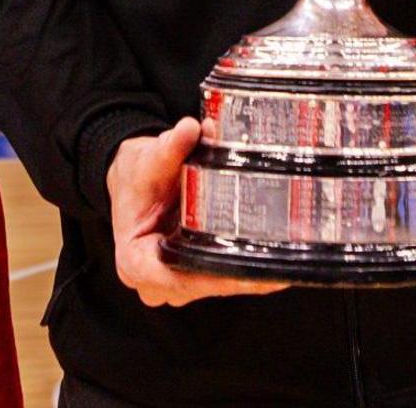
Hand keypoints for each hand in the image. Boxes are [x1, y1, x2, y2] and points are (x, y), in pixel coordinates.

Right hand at [107, 119, 289, 308]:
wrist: (133, 179)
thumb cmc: (136, 175)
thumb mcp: (149, 159)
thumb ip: (170, 147)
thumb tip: (192, 129)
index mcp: (134, 259)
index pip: (176, 279)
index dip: (216, 280)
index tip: (250, 276)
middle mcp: (151, 279)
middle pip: (199, 286)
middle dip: (238, 279)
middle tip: (278, 273)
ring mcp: (170, 281)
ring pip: (210, 285)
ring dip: (243, 277)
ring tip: (282, 267)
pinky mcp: (187, 274)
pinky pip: (215, 277)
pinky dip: (239, 269)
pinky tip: (271, 263)